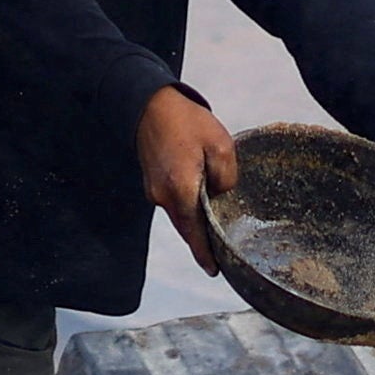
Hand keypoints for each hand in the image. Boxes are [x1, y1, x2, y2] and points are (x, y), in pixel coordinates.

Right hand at [141, 85, 238, 272]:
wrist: (148, 103)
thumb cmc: (186, 121)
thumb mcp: (221, 145)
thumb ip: (226, 177)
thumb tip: (222, 195)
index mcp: (181, 189)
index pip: (195, 233)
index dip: (205, 254)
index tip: (214, 271)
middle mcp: (164, 196)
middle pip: (187, 229)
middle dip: (202, 243)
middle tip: (220, 256)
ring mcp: (154, 191)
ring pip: (180, 216)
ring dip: (195, 223)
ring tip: (214, 230)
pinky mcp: (151, 183)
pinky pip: (173, 203)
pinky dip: (186, 208)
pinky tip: (200, 204)